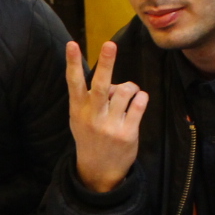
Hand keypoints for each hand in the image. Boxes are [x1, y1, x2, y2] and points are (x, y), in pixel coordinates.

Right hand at [66, 41, 146, 194]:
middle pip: (100, 85)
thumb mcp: (78, 118)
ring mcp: (110, 126)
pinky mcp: (127, 133)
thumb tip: (106, 76)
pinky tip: (139, 100)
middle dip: (106, 63)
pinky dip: (141, 98)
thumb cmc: (89, 136)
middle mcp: (93, 116)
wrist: (98, 171)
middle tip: (109, 44)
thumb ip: (88, 98)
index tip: (72, 44)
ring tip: (130, 92)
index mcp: (78, 110)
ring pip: (125, 91)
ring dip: (131, 87)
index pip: (73, 82)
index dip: (73, 62)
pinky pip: (139, 105)